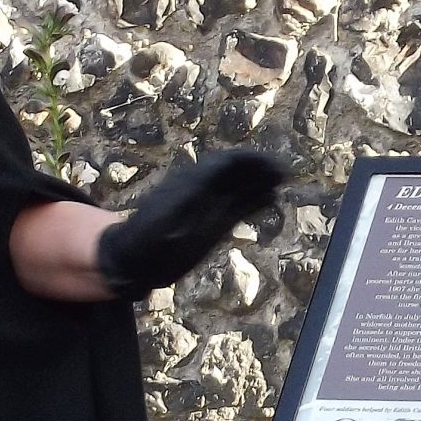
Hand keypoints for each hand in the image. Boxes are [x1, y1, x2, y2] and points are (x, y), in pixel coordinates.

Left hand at [94, 149, 285, 299]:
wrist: (136, 261)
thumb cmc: (153, 235)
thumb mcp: (176, 208)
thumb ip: (201, 184)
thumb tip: (228, 163)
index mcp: (194, 180)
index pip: (227, 162)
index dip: (251, 160)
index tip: (274, 164)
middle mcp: (203, 189)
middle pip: (236, 173)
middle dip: (259, 170)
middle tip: (284, 172)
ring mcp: (208, 207)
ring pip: (238, 189)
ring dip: (259, 185)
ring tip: (280, 183)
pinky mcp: (212, 224)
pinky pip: (237, 208)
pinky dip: (254, 203)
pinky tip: (268, 202)